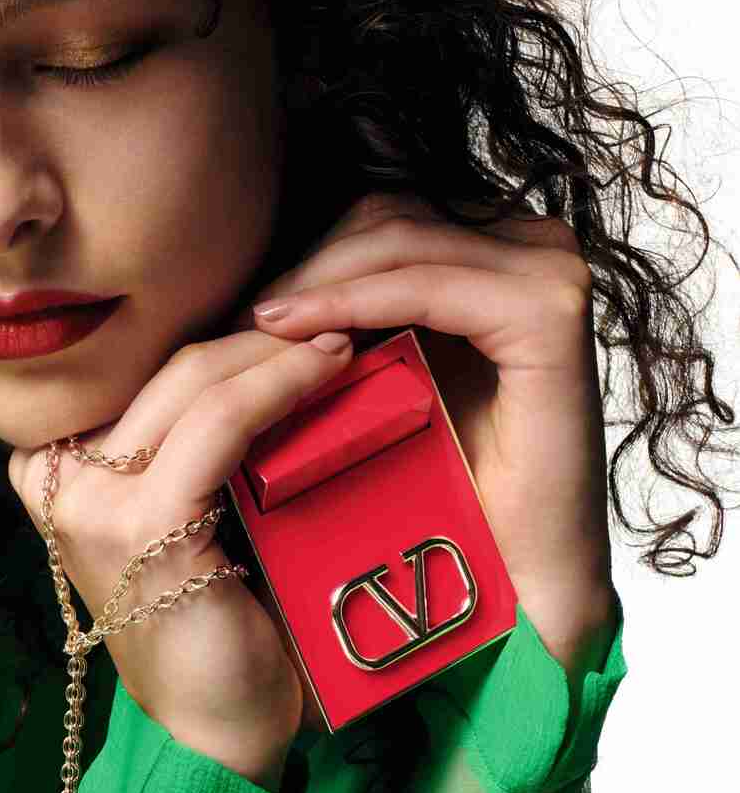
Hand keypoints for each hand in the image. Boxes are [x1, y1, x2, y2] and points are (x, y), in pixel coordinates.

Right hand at [8, 329, 359, 770]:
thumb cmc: (214, 629)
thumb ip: (188, 450)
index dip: (225, 336)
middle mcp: (52, 480)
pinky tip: (329, 373)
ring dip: (279, 352)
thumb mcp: (182, 522)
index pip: (143, 372)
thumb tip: (256, 350)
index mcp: (48, 470)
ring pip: (196, 382)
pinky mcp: (144, 526)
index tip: (297, 319)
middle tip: (335, 321)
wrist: (213, 738)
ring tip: (343, 343)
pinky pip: (222, 424)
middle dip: (260, 333)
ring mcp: (89, 504)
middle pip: (167, 366)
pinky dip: (282, 387)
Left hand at [234, 191, 617, 681]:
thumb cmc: (440, 488)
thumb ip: (344, 320)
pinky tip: (297, 334)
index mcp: (497, 252)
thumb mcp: (379, 381)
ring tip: (258, 328)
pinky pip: (427, 286)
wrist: (510, 575)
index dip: (311, 252)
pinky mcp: (549, 311)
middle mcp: (533, 246)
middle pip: (388, 216)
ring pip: (400, 240)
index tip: (244, 303)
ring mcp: (549, 271)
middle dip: (309, 263)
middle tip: (243, 318)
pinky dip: (356, 303)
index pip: (382, 216)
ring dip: (320, 281)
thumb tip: (249, 282)